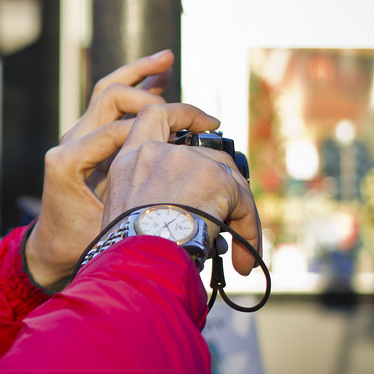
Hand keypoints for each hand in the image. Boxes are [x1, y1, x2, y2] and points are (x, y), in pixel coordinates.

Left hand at [25, 50, 219, 288]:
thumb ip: (130, 196)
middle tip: (186, 111)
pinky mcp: (85, 139)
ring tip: (165, 59)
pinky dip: (132, 87)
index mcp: (67, 160)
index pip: (118, 128)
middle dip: (150, 95)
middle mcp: (68, 142)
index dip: (158, 128)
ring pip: (106, 91)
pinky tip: (159, 76)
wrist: (52, 247)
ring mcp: (75, 137)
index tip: (194, 136)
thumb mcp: (107, 224)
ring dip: (136, 73)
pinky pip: (108, 104)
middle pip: (110, 97)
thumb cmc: (77, 241)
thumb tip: (172, 171)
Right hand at [102, 104, 262, 275]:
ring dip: (235, 210)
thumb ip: (149, 196)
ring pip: (227, 177)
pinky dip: (248, 226)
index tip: (209, 123)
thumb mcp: (126, 212)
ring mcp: (184, 161)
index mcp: (129, 160)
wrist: (138, 259)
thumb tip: (182, 210)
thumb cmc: (128, 249)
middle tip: (227, 215)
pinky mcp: (213, 176)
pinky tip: (243, 256)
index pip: (154, 116)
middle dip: (221, 183)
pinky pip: (243, 200)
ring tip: (236, 246)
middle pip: (204, 154)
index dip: (185, 114)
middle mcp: (155, 153)